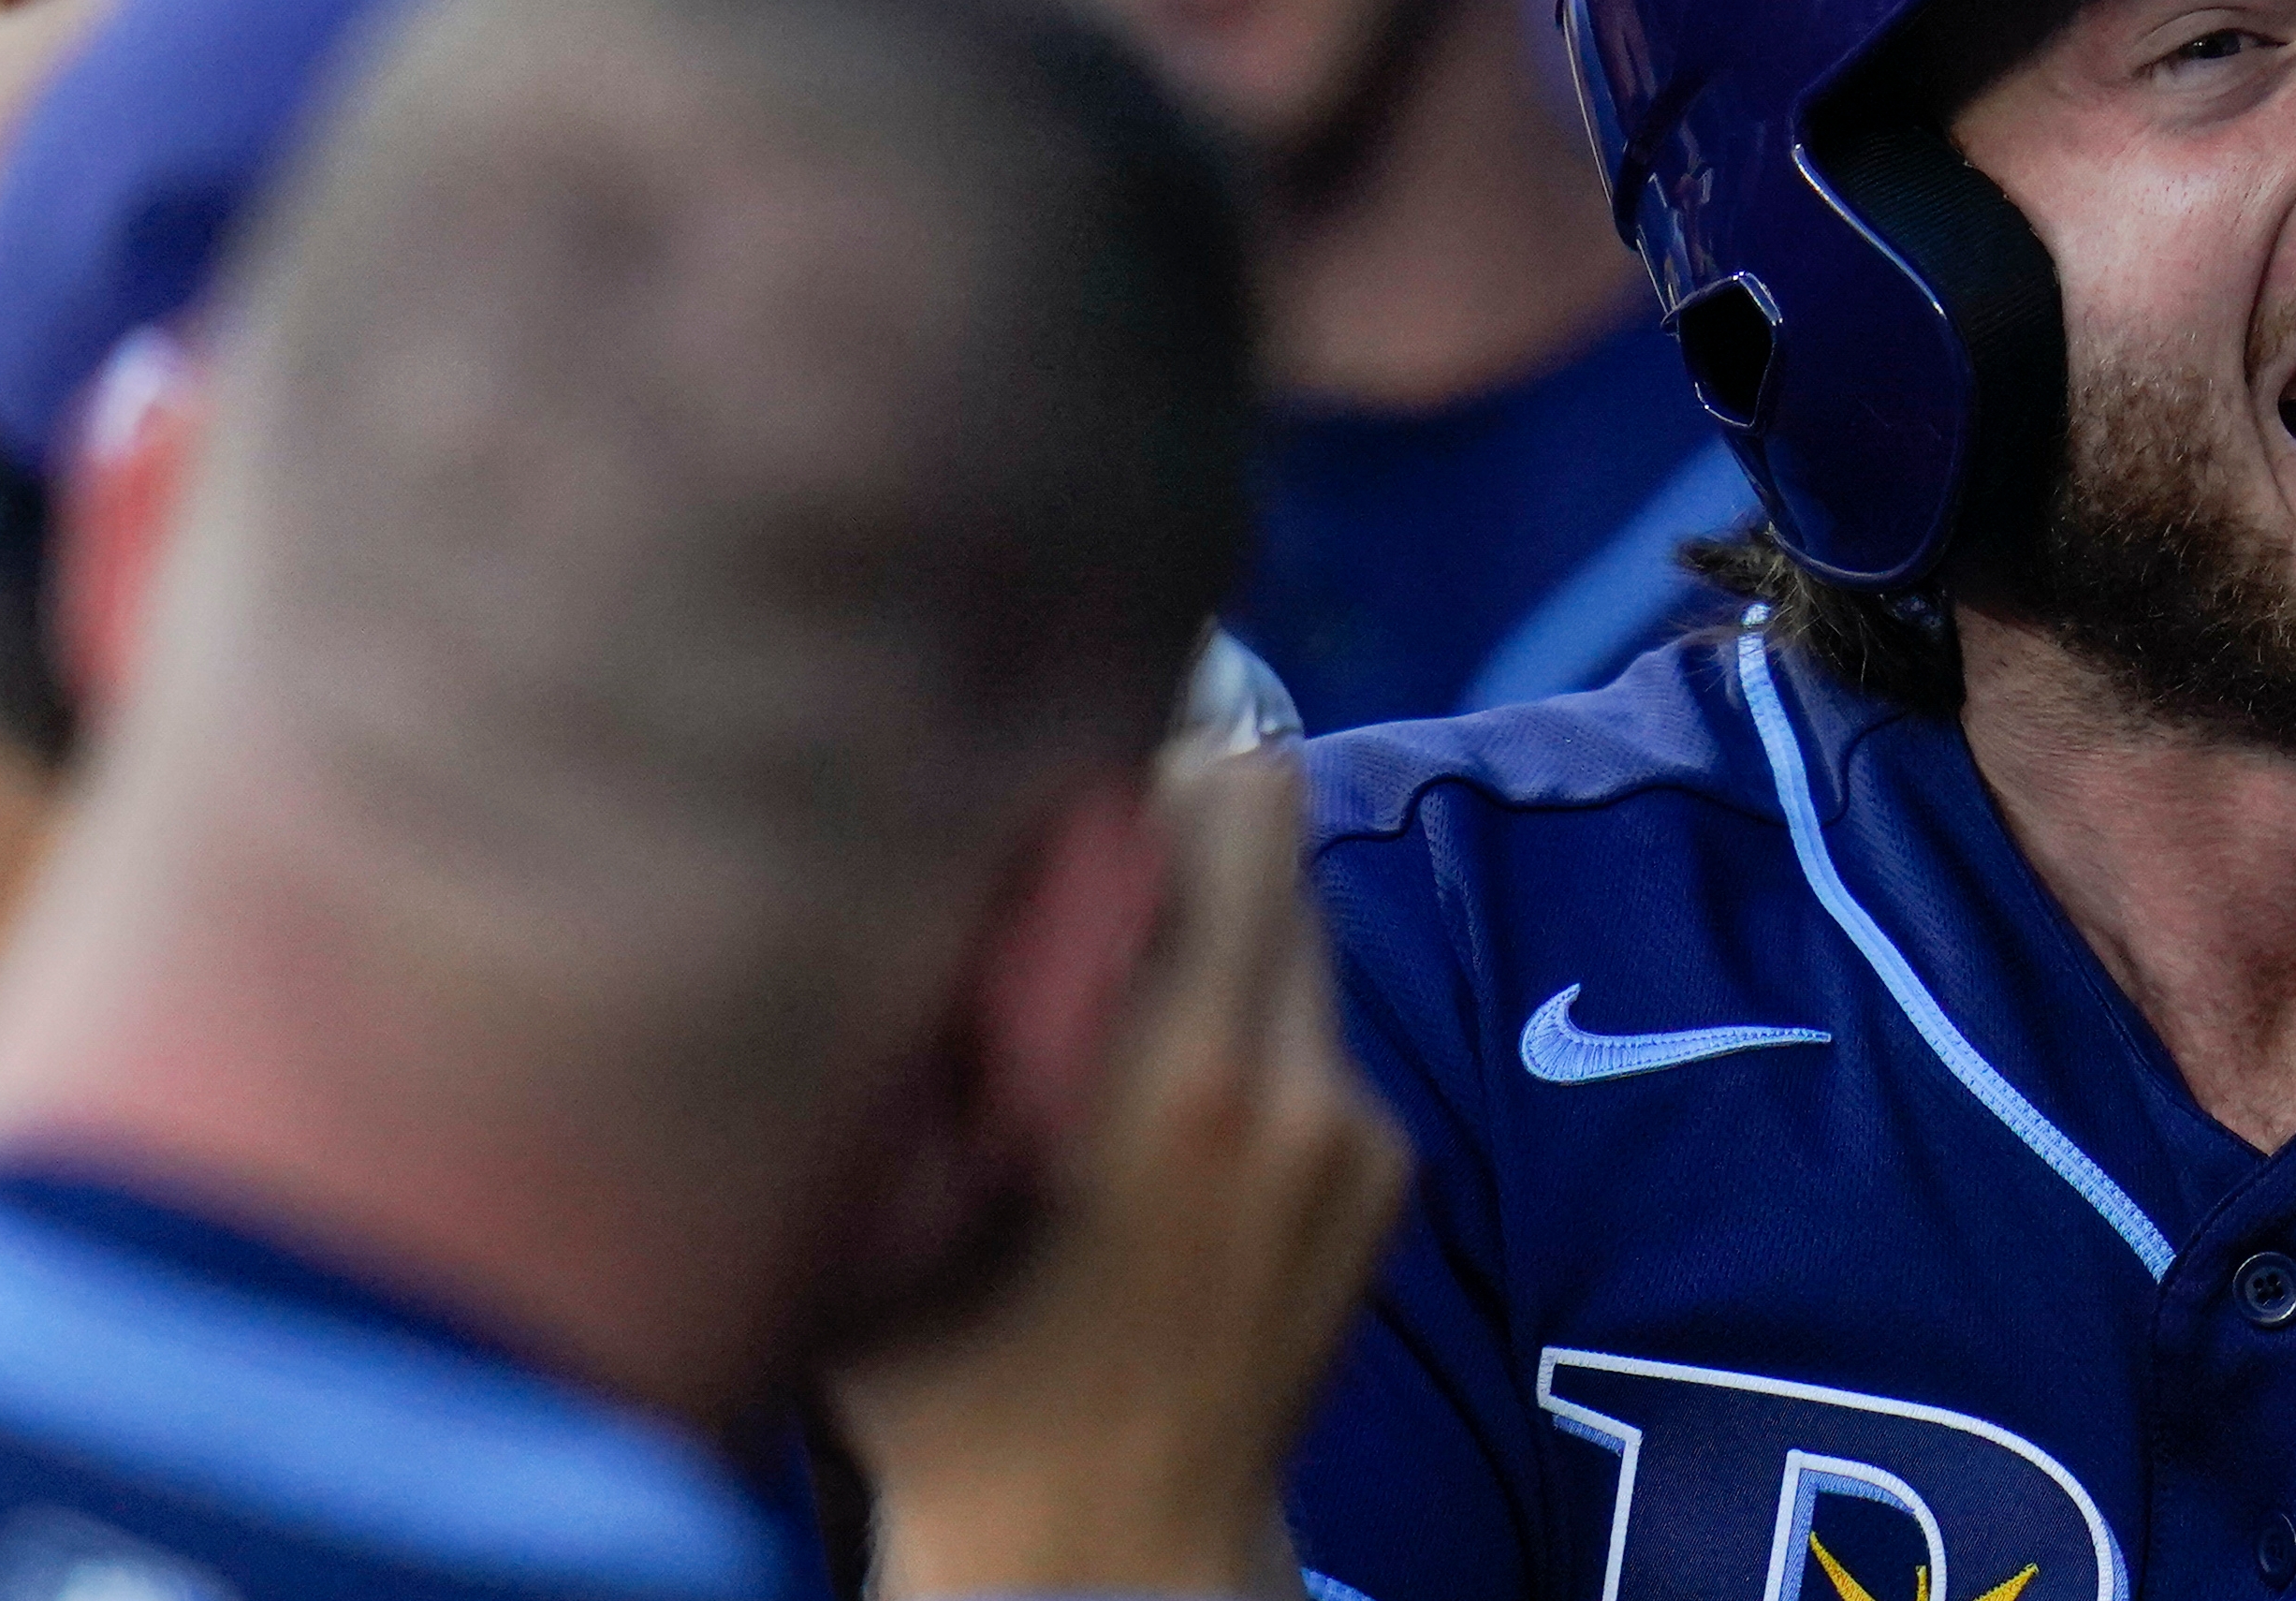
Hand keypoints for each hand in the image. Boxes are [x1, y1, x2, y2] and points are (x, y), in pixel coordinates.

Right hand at [834, 749, 1407, 1599]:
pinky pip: (1320, 1038)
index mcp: (1183, 1076)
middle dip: (1186, 847)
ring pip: (1299, 946)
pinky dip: (1253, 1037)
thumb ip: (942, 1023)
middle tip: (1089, 884)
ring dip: (1218, 948)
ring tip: (1118, 1009)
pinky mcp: (1391, 1171)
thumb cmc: (958, 1382)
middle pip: (1279, 856)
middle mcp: (1301, 1081)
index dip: (1160, 773)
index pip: (1237, 809)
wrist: (1107, 1549)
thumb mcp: (904, 1198)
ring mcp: (1363, 1128)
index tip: (1079, 792)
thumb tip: (958, 856)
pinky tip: (1172, 1116)